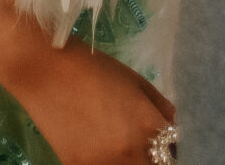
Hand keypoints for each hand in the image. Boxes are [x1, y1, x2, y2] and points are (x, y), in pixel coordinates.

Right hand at [6, 42, 175, 164]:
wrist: (44, 70)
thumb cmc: (95, 69)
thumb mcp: (138, 85)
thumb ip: (165, 113)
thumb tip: (180, 134)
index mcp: (147, 130)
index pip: (177, 157)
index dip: (178, 152)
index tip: (174, 145)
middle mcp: (128, 156)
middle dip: (160, 158)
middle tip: (154, 145)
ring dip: (137, 162)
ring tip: (129, 144)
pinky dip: (113, 163)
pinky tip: (108, 149)